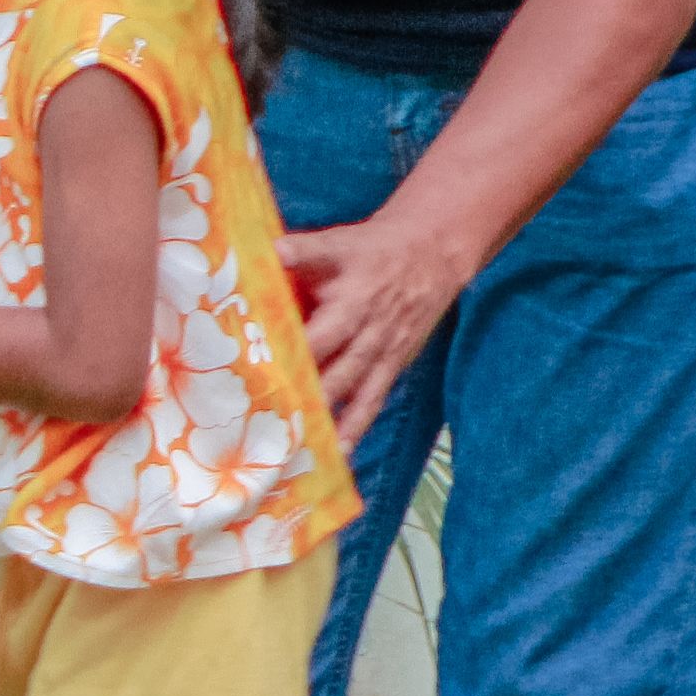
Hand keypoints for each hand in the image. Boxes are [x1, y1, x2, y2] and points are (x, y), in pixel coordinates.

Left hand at [279, 208, 475, 444]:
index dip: (293, 359)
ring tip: (308, 453)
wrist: (432, 254)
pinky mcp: (393, 365)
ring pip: (357, 395)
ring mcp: (383, 355)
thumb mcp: (338, 243)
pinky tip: (340, 452)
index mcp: (352, 305)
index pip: (318, 338)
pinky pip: (374, 400)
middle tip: (276, 429)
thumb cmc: (372, 250)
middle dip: (309, 401)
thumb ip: (302, 251)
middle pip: (337, 375)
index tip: (262, 380)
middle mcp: (369, 336)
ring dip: (334, 425)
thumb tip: (267, 252)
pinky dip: (358, 426)